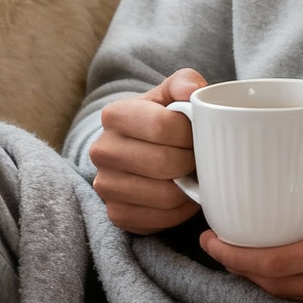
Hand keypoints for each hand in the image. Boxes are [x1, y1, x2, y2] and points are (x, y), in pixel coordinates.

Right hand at [89, 69, 206, 233]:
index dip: (192, 133)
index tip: (199, 133)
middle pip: (164, 163)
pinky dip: (180, 211)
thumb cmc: (161, 120)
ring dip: (189, 189)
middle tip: (200, 157)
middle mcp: (102, 151)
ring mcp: (105, 185)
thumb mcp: (171, 94)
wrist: (139, 150)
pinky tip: (182, 195)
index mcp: (114, 114)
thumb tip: (193, 90)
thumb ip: (184, 83)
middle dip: (192, 162)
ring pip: (164, 196)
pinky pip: (159, 220)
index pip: (163, 127)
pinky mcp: (117, 214)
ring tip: (193, 176)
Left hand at [200, 182, 302, 302]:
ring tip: (235, 253)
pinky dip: (280, 285)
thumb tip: (290, 184)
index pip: (275, 262)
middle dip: (235, 267)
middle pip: (270, 284)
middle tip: (213, 244)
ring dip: (255, 277)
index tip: (210, 240)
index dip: (235, 256)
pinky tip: (270, 268)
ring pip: (283, 296)